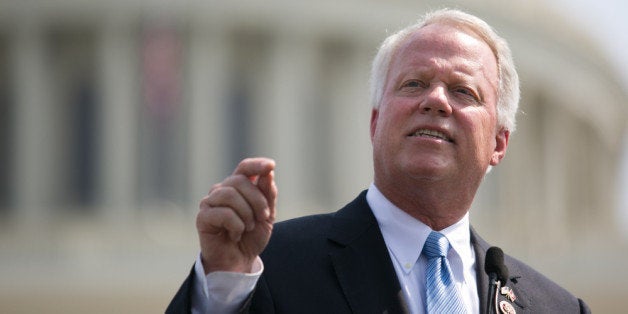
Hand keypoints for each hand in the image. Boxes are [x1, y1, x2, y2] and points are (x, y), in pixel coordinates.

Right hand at [196, 157, 276, 273]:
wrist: (239, 261)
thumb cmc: (251, 236)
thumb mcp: (267, 215)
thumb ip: (268, 194)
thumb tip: (268, 173)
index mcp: (237, 187)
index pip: (244, 168)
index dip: (256, 165)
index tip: (271, 165)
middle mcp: (221, 191)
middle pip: (240, 181)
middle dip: (257, 200)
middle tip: (264, 217)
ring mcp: (210, 203)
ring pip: (230, 195)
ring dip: (247, 214)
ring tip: (248, 227)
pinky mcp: (203, 217)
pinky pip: (223, 213)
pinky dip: (236, 225)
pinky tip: (235, 234)